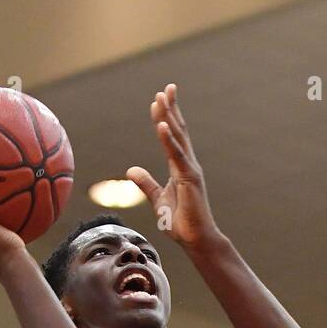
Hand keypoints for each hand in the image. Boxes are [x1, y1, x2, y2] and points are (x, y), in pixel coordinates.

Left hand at [127, 85, 220, 250]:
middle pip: (178, 131)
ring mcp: (190, 170)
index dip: (164, 117)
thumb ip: (145, 183)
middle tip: (166, 88)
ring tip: (162, 97)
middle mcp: (187, 165)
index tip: (158, 100)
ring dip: (169, 116)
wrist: (196, 240)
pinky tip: (162, 124)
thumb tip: (130, 170)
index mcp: (179, 168)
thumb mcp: (157, 200)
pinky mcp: (190, 179)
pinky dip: (169, 140)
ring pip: (178, 138)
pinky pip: (177, 155)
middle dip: (171, 108)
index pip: (171, 137)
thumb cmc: (181, 223)